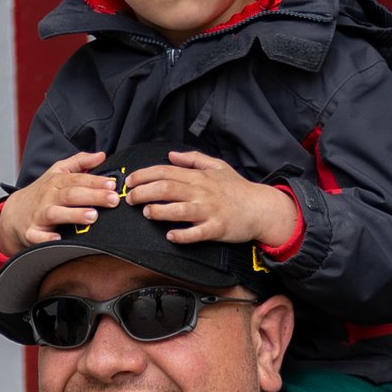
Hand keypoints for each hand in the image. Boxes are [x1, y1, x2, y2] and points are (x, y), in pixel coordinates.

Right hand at [0, 152, 115, 257]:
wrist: (14, 213)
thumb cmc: (42, 192)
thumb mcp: (57, 172)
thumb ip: (80, 162)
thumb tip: (101, 155)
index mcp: (56, 182)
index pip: (78, 179)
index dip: (96, 181)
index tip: (113, 184)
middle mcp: (48, 197)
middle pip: (71, 194)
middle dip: (92, 196)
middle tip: (112, 199)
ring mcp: (39, 215)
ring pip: (56, 213)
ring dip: (74, 215)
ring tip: (92, 216)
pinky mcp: (31, 232)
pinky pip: (38, 236)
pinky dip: (46, 239)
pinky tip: (58, 239)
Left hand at [120, 152, 300, 251]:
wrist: (261, 208)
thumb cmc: (238, 189)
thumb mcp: (217, 166)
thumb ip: (193, 159)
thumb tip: (171, 155)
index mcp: (199, 177)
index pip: (165, 171)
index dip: (144, 175)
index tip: (130, 181)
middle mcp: (201, 192)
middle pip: (166, 189)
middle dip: (143, 192)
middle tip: (131, 199)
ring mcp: (208, 211)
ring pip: (178, 210)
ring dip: (158, 211)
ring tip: (147, 212)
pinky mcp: (216, 228)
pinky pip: (196, 233)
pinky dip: (182, 235)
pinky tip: (170, 236)